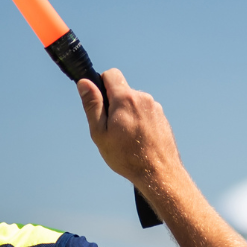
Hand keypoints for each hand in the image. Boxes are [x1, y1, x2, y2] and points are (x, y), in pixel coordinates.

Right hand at [76, 68, 181, 193]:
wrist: (158, 173)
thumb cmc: (126, 156)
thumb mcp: (100, 132)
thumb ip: (93, 105)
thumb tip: (84, 82)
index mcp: (125, 99)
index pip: (111, 74)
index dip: (101, 84)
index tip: (100, 103)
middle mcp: (143, 98)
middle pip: (122, 90)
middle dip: (114, 103)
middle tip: (112, 128)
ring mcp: (155, 107)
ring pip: (134, 103)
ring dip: (127, 113)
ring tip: (127, 138)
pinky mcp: (162, 117)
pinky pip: (145, 112)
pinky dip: (139, 121)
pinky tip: (139, 140)